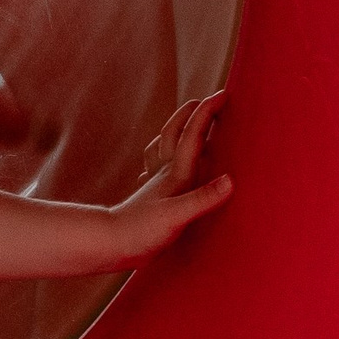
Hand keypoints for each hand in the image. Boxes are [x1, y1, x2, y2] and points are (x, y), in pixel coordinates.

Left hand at [102, 92, 232, 263]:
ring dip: (175, 131)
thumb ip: (202, 199)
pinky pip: (155, 168)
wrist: (108, 244)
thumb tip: (230, 181)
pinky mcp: (149, 197)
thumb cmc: (141, 232)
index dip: (206, 113)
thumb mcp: (176, 217)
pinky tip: (162, 165)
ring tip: (185, 124)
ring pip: (163, 147)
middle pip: (174, 133)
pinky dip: (162, 157)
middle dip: (190, 114)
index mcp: (176, 175)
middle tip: (206, 100)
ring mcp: (154, 184)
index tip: (222, 94)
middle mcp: (164, 174)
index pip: (193, 136)